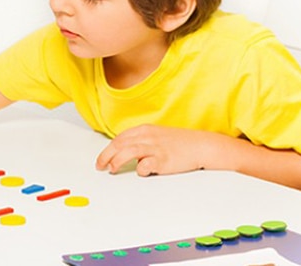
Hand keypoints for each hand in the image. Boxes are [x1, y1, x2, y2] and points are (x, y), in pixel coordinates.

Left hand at [95, 124, 222, 176]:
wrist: (200, 145)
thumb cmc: (178, 143)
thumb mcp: (155, 136)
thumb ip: (139, 142)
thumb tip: (121, 153)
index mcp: (144, 130)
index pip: (119, 139)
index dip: (107, 150)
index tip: (101, 160)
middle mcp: (147, 137)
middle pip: (119, 144)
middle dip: (106, 155)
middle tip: (100, 166)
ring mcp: (156, 147)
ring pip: (129, 151)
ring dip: (117, 160)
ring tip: (112, 169)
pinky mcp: (164, 159)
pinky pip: (147, 164)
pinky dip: (140, 168)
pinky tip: (140, 171)